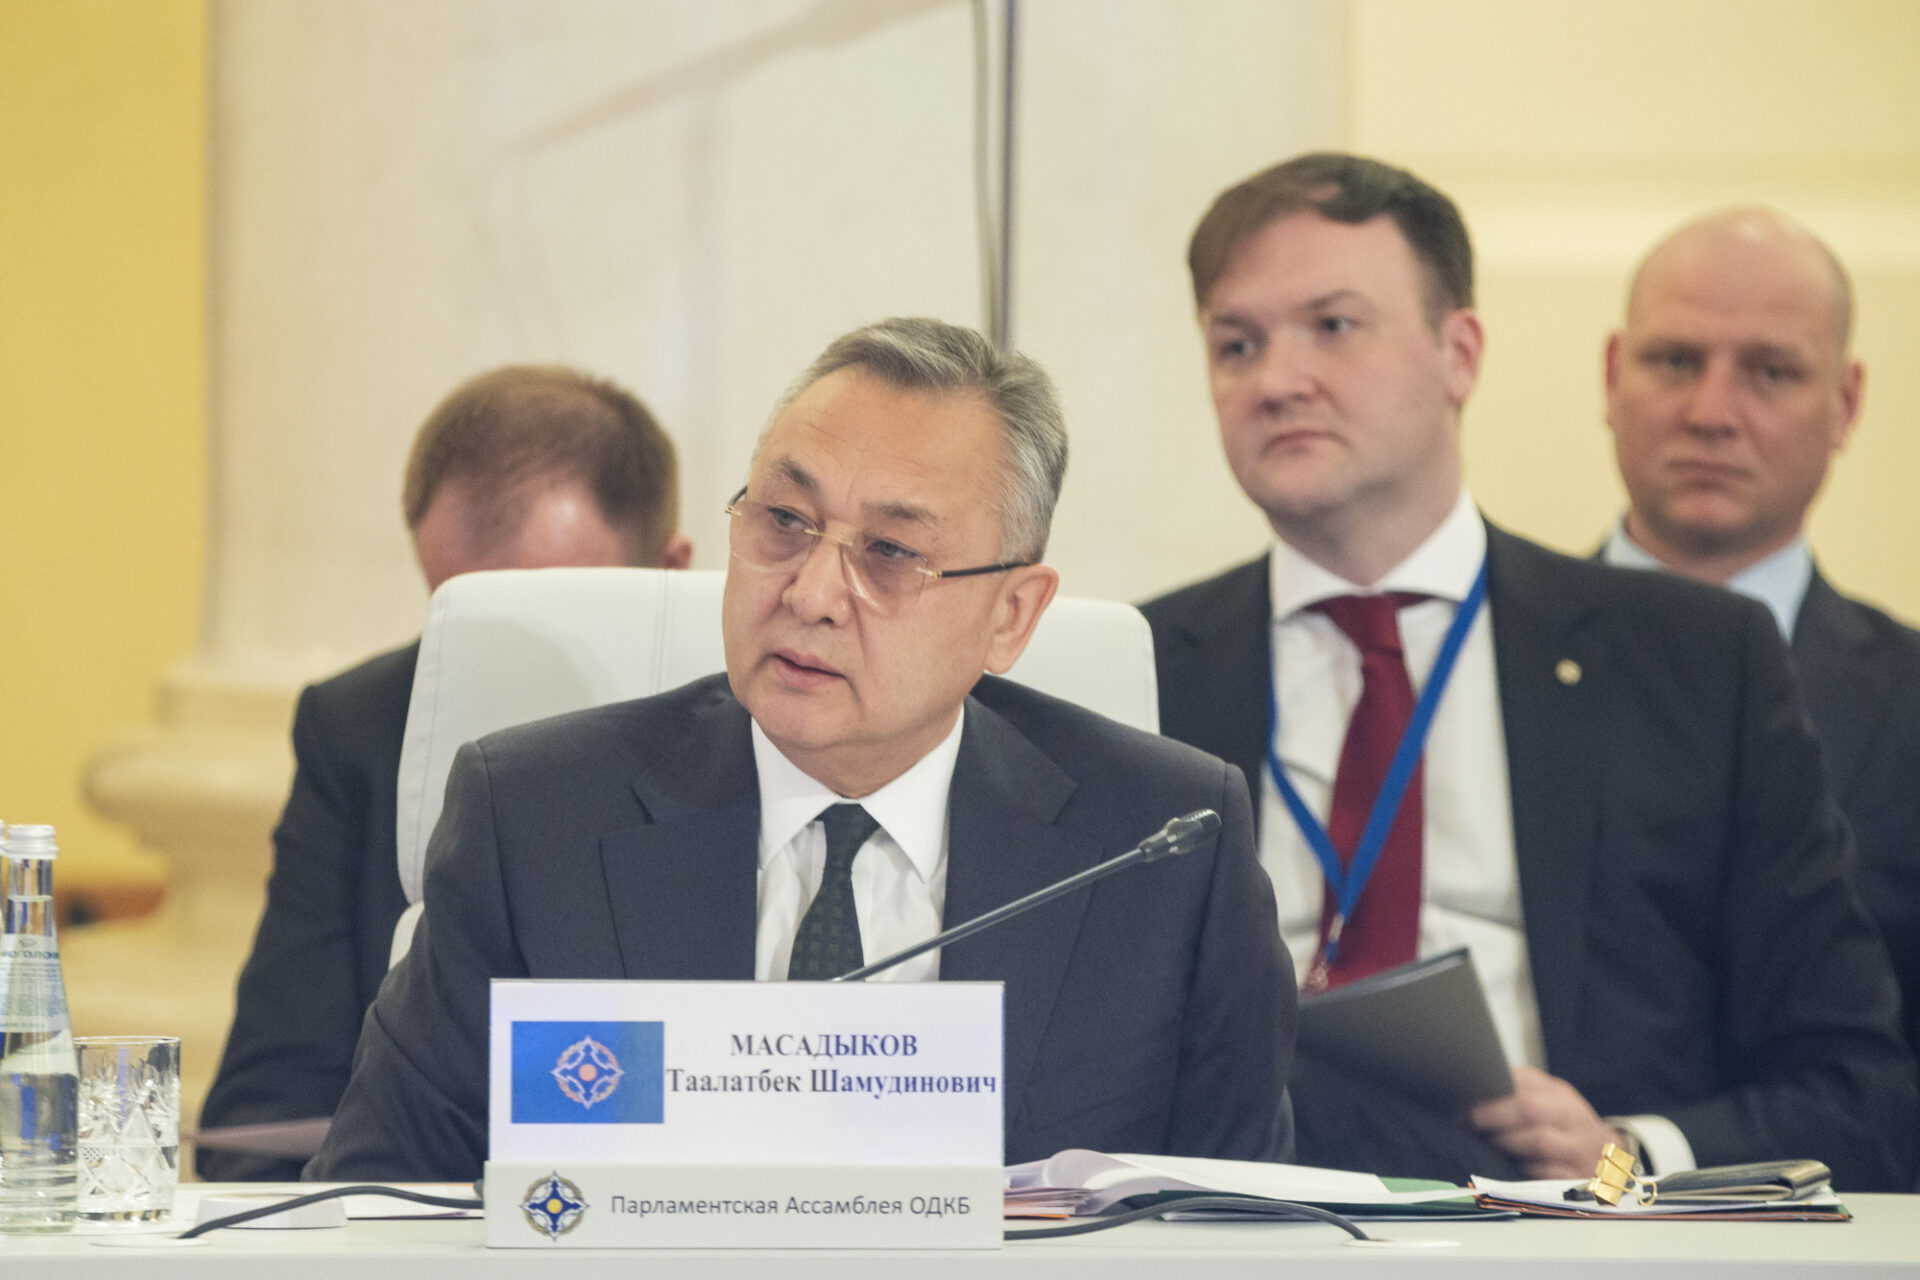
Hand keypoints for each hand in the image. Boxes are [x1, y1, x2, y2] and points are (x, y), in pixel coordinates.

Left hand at [1465, 1065, 1624, 1178]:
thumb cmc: (1566, 1129)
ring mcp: (1579, 1150)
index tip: (1465, 1099)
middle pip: (1530, 1108)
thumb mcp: (1550, 1102)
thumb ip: (1519, 1090)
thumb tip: (1473, 1085)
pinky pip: (1549, 1173)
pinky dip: (1526, 1170)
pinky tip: (1510, 1168)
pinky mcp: (1580, 1179)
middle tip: (1469, 1123)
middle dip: (1493, 1115)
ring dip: (1506, 1142)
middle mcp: (1573, 1118)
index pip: (1525, 1081)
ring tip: (1486, 1144)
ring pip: (1539, 1140)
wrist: (1611, 1164)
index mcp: (1561, 1095)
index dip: (1491, 1089)